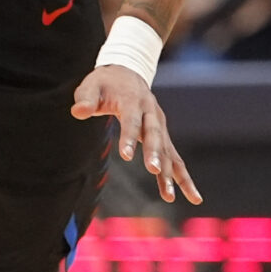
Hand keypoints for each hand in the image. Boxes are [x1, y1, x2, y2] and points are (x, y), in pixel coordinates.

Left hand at [71, 66, 201, 204]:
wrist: (127, 74)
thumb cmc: (105, 83)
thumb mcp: (90, 86)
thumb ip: (85, 99)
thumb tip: (78, 111)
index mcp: (133, 100)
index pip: (131, 120)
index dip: (129, 137)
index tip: (126, 156)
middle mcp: (151, 113)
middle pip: (154, 135)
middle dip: (155, 153)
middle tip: (153, 171)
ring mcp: (160, 126)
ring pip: (168, 151)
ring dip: (169, 173)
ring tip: (169, 197)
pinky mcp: (163, 136)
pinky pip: (175, 159)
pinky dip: (182, 178)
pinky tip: (193, 197)